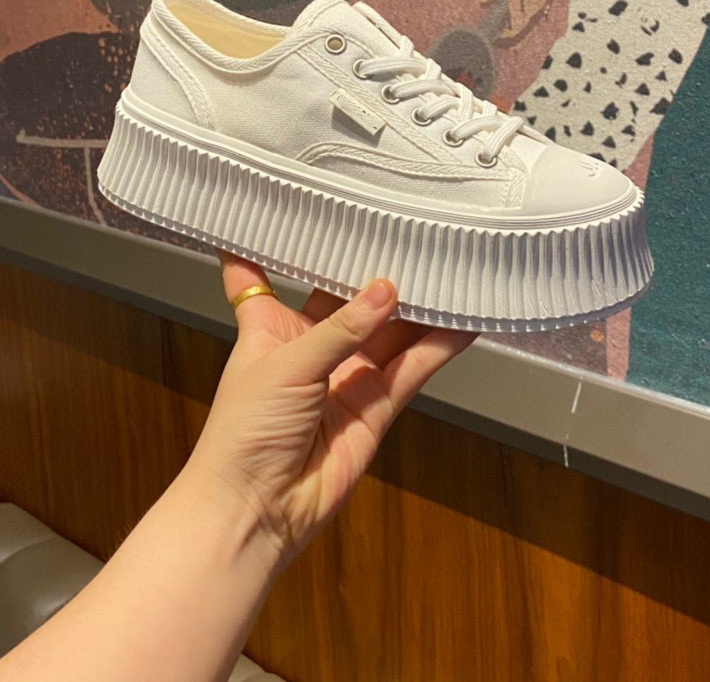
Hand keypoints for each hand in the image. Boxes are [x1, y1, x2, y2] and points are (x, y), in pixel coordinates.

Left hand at [187, 252, 475, 566]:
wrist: (256, 510)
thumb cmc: (244, 431)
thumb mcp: (285, 362)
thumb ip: (340, 327)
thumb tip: (387, 290)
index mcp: (270, 325)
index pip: (264, 271)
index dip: (277, 239)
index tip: (292, 200)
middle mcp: (311, 344)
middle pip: (348, 296)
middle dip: (375, 268)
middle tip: (409, 228)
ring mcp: (347, 374)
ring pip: (389, 329)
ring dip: (417, 304)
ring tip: (450, 267)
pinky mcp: (378, 404)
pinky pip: (413, 366)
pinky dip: (439, 345)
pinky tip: (465, 321)